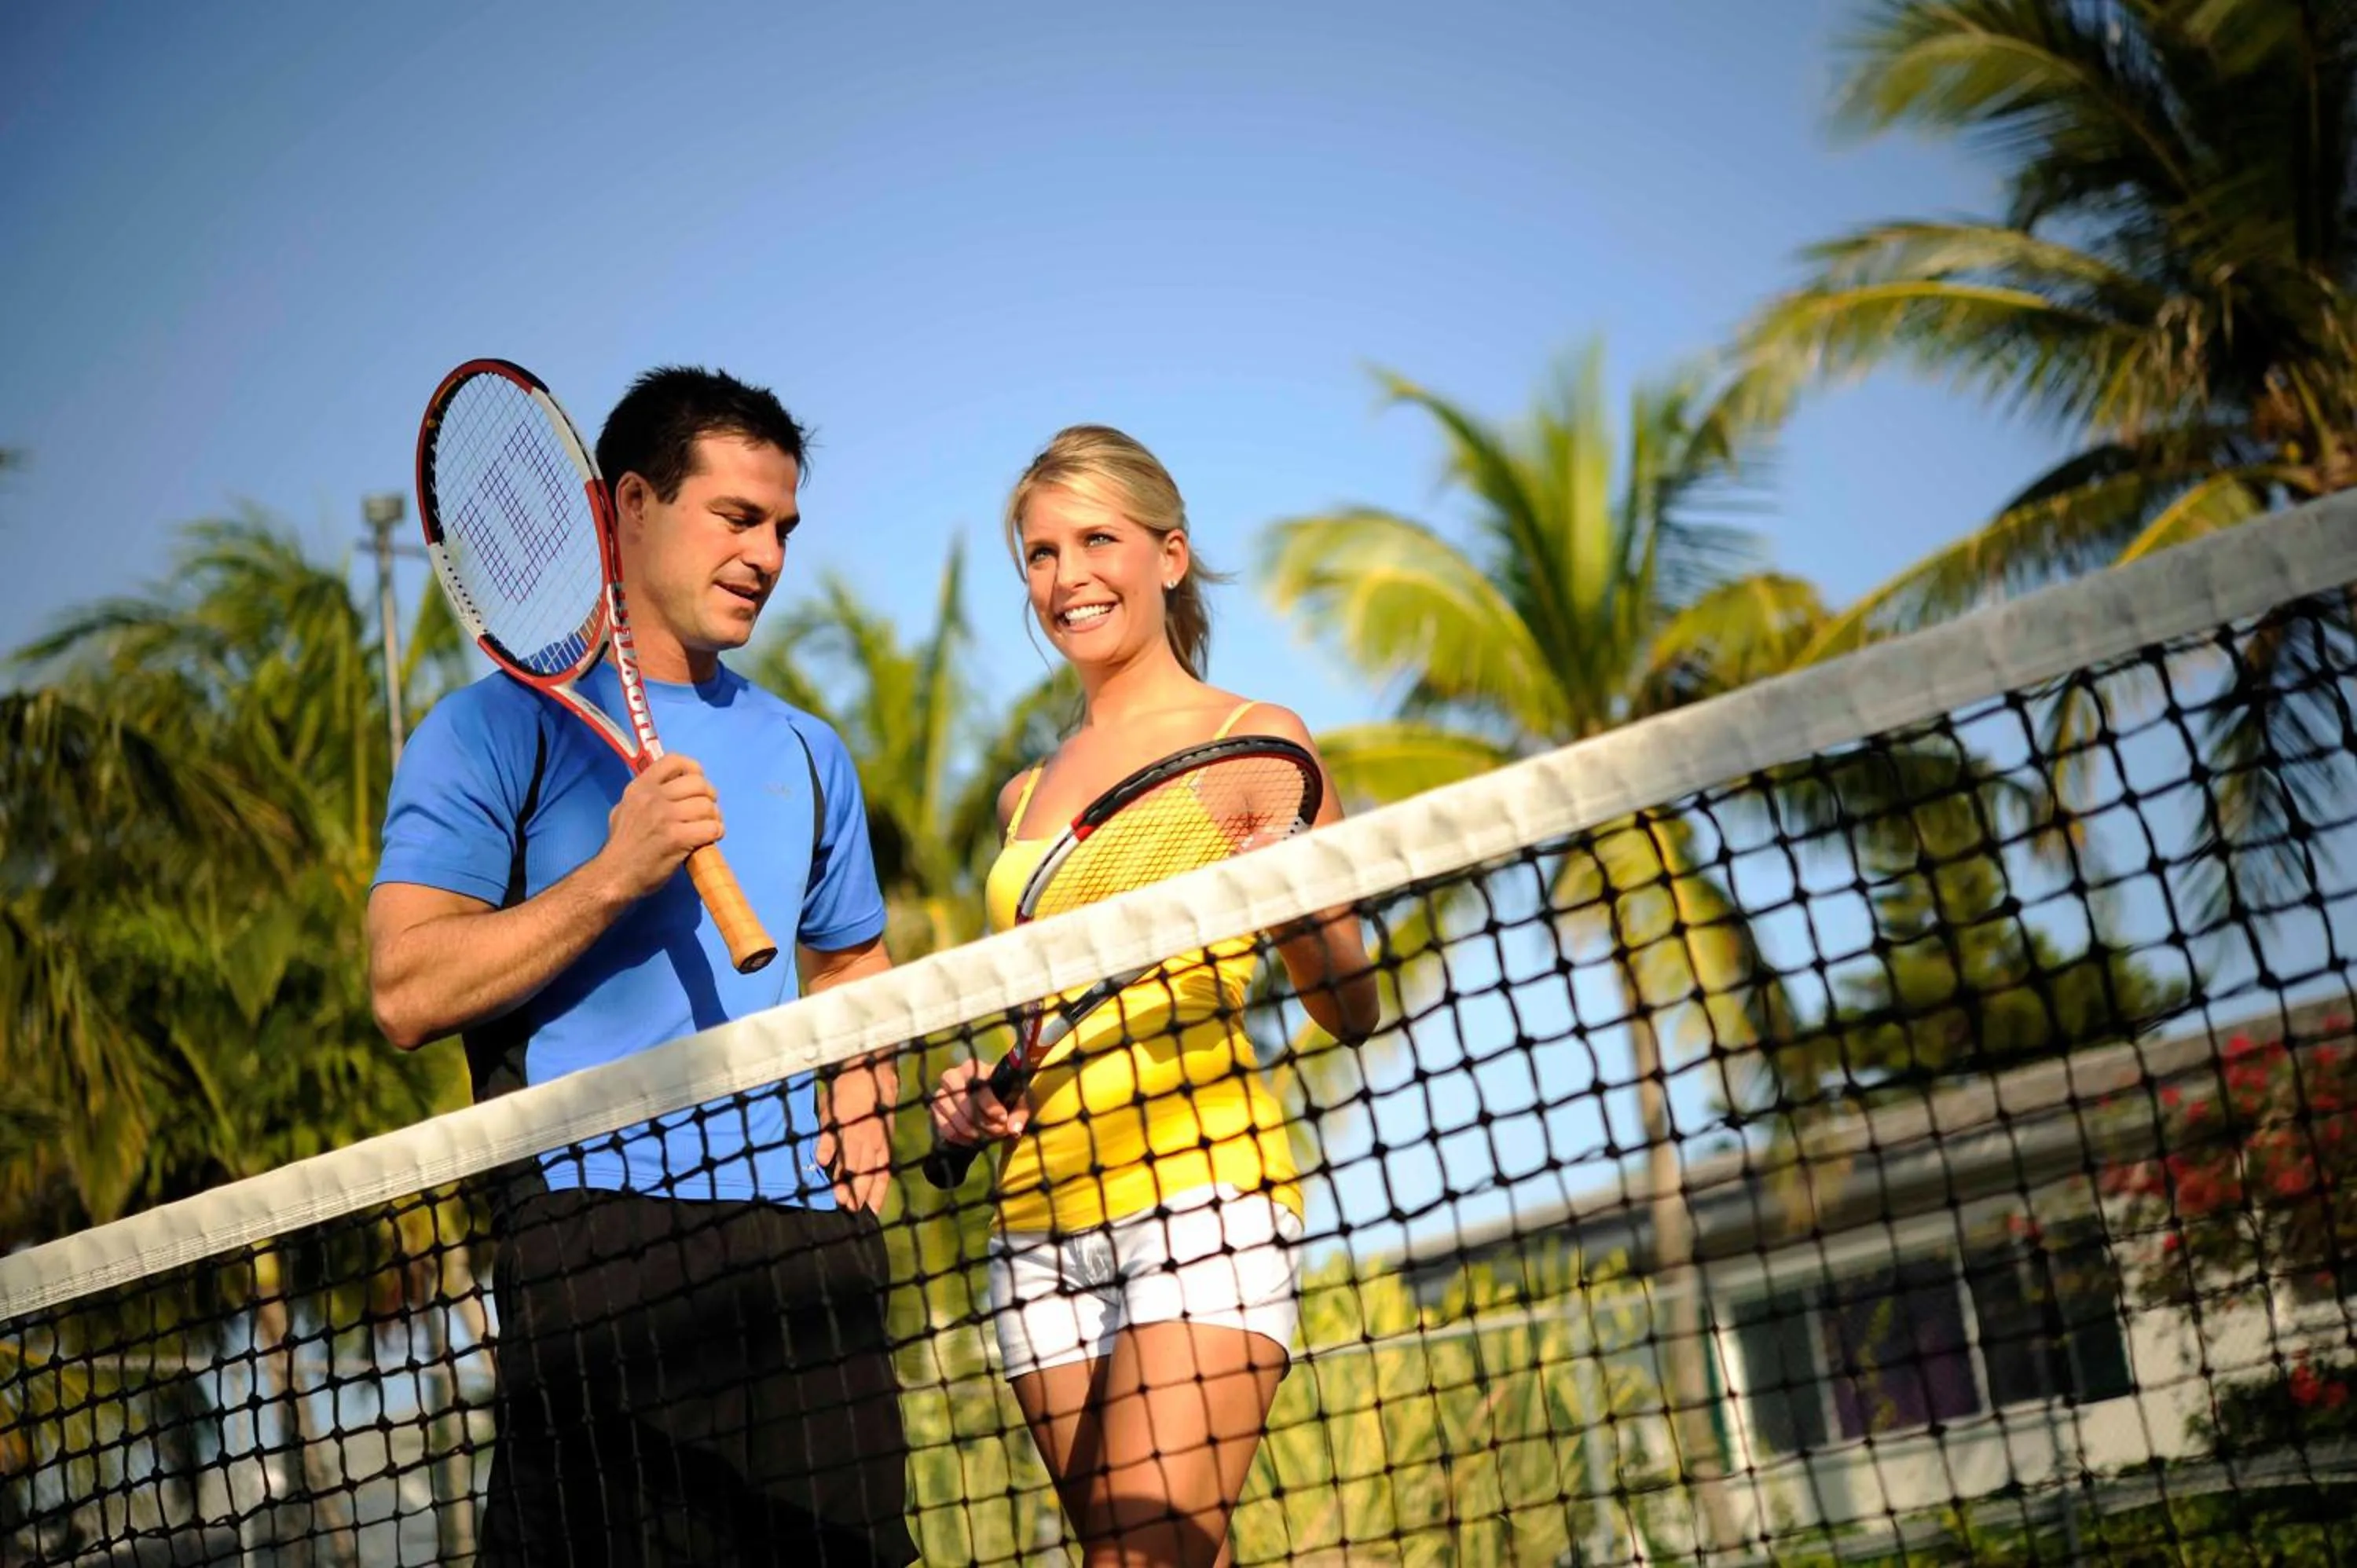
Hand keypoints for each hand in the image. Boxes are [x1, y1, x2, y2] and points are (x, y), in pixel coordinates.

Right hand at [594, 753, 721, 901]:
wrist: (614, 876)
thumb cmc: (621, 846)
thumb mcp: (624, 809)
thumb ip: (645, 796)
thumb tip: (668, 788)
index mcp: (640, 787)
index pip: (674, 761)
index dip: (693, 769)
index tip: (696, 786)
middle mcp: (652, 797)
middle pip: (698, 783)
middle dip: (709, 797)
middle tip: (706, 812)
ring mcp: (665, 817)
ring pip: (707, 806)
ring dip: (714, 818)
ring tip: (708, 828)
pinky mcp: (676, 838)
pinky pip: (711, 828)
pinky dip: (715, 833)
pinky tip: (709, 839)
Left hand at [815, 1102, 892, 1215]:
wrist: (870, 1075)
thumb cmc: (843, 1093)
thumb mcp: (828, 1111)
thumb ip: (826, 1138)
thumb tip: (822, 1161)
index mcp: (852, 1134)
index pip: (848, 1164)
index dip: (843, 1183)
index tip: (839, 1200)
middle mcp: (869, 1141)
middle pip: (864, 1172)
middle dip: (858, 1193)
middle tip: (852, 1211)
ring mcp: (880, 1142)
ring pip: (877, 1172)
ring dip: (872, 1193)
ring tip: (868, 1211)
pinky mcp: (887, 1141)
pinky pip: (886, 1166)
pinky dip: (882, 1184)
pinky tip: (878, 1197)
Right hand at [930, 1056, 1027, 1149]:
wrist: (988, 1108)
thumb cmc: (1005, 1098)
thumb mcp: (1019, 1102)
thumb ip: (1020, 1113)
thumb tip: (1014, 1128)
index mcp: (975, 1067)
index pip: (979, 1085)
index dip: (990, 1105)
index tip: (1003, 1118)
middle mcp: (954, 1076)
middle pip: (963, 1101)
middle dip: (982, 1121)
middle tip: (997, 1132)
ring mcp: (941, 1093)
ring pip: (953, 1116)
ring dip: (972, 1131)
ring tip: (987, 1137)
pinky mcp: (935, 1110)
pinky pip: (944, 1127)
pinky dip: (960, 1138)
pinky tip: (973, 1140)